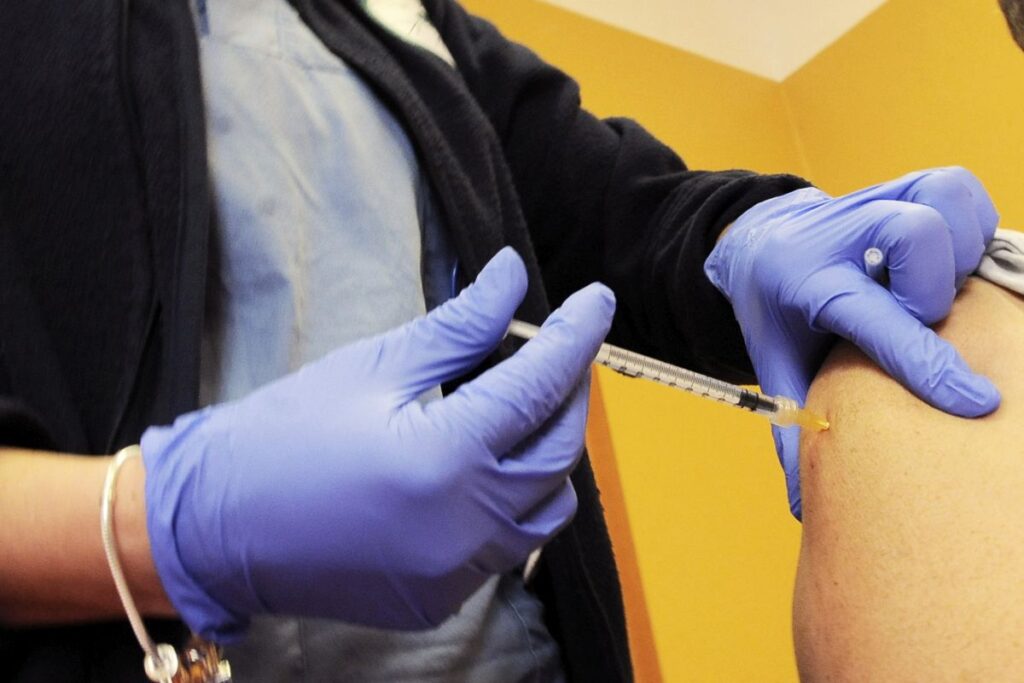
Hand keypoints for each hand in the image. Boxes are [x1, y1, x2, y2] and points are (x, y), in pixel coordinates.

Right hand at [141, 247, 614, 639]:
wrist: (213, 527)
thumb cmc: (282, 438)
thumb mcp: (374, 368)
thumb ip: (459, 327)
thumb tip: (509, 277)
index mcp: (443, 460)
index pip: (539, 387)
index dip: (575, 336)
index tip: (595, 301)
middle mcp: (462, 527)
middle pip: (559, 451)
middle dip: (569, 394)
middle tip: (557, 351)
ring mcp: (455, 573)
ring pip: (547, 507)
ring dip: (549, 454)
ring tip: (520, 411)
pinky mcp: (441, 599)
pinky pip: (509, 547)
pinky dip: (512, 502)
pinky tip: (483, 467)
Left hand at [705, 167, 999, 517]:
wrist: (763, 241)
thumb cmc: (779, 313)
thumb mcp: (775, 365)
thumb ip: (795, 428)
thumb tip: (807, 506)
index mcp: (806, 283)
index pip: (872, 318)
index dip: (926, 363)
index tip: (977, 403)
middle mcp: (841, 234)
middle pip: (913, 235)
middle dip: (934, 288)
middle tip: (926, 319)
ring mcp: (874, 201)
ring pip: (944, 201)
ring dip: (961, 249)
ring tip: (944, 288)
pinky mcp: (904, 185)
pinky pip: (960, 188)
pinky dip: (972, 223)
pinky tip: (955, 260)